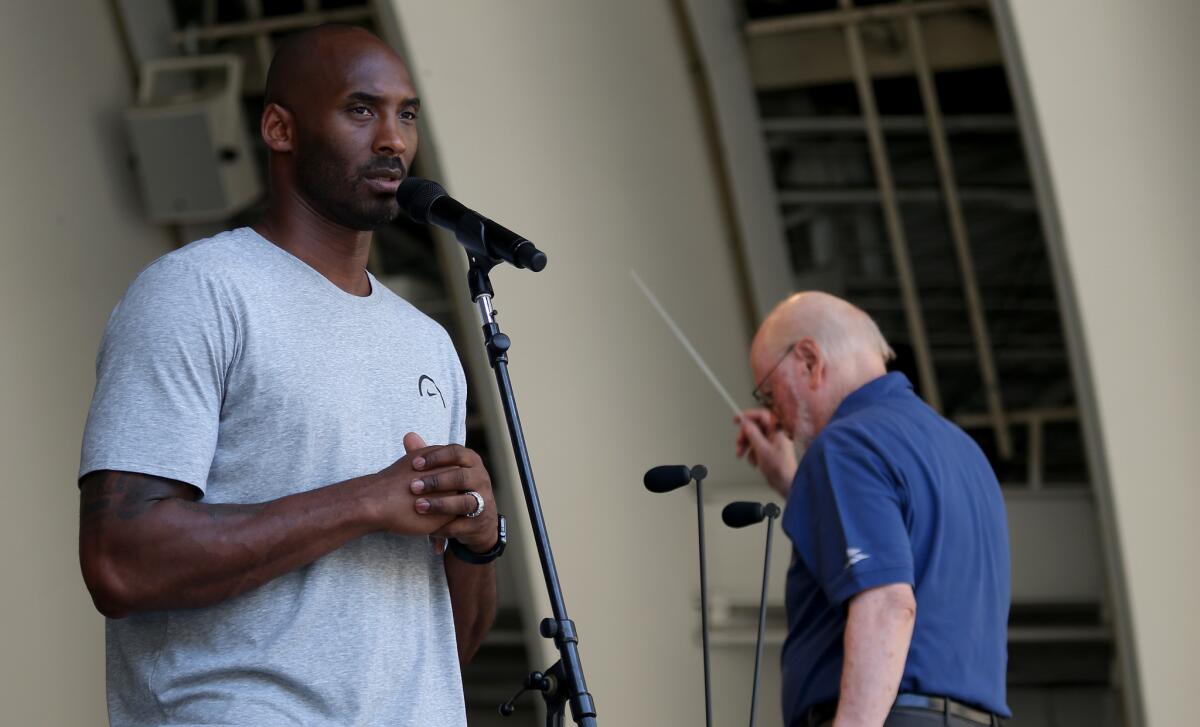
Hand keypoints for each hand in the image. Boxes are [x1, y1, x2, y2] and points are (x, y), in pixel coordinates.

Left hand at [402, 433, 498, 553]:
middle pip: (461, 477)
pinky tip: (426, 528)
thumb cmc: (456, 488)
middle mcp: (481, 479)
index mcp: (472, 462)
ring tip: (418, 506)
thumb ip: (428, 456)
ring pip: (464, 502)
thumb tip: (408, 435)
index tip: (414, 463)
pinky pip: (461, 525)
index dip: (435, 457)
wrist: (479, 518)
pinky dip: (444, 527)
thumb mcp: (445, 470)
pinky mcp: (480, 523)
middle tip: (412, 486)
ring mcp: (483, 501)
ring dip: (440, 504)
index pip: (456, 452)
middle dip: (436, 481)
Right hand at [734, 408, 796, 498]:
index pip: (761, 415)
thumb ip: (753, 434)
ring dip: (746, 446)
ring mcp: (772, 441)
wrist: (786, 483)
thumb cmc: (780, 468)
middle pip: (755, 427)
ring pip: (753, 437)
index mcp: (777, 429)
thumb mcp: (762, 449)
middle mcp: (775, 433)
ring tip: (742, 454)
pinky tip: (754, 461)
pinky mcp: (769, 449)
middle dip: (744, 436)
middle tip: (739, 444)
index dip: (748, 415)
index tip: (737, 419)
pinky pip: (756, 446)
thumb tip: (745, 423)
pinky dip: (751, 453)